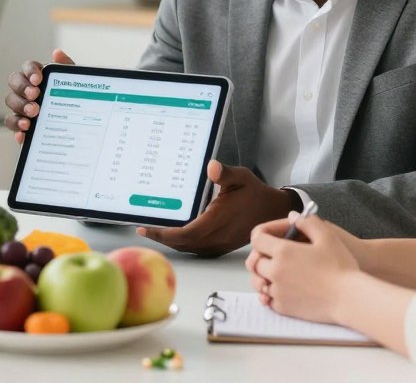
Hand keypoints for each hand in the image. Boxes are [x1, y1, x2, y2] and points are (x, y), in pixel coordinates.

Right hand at [2, 49, 73, 144]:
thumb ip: (67, 68)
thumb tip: (57, 53)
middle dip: (22, 87)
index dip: (30, 71)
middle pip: (14, 81)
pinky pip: (12, 124)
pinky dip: (16, 127)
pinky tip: (24, 132)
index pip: (28, 67)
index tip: (38, 79)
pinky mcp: (20, 125)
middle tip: (35, 95)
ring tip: (34, 115)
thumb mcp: (75, 85)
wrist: (79, 130)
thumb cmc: (75, 102)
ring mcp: (21, 107)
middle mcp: (26, 89)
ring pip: (11, 101)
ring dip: (20, 106)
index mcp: (39, 77)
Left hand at [136, 160, 293, 256]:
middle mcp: (218, 235)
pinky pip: (197, 249)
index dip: (164, 234)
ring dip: (171, 242)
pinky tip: (173, 236)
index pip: (186, 233)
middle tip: (143, 230)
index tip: (147, 228)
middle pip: (183, 243)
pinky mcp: (221, 246)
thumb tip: (212, 167)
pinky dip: (182, 244)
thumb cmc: (254, 192)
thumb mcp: (241, 177)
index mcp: (220, 219)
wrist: (272, 211)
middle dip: (162, 238)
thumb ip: (225, 173)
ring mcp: (220, 243)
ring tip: (154, 232)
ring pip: (189, 248)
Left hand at [245, 213, 358, 323]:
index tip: (270, 236)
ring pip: (258, 281)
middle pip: (255, 261)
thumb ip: (307, 222)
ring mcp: (278, 291)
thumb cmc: (341, 267)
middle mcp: (275, 271)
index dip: (262, 234)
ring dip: (263, 275)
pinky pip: (268, 299)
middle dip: (261, 256)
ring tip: (274, 272)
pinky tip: (281, 288)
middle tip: (272, 254)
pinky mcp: (283, 307)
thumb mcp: (328, 236)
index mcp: (283, 251)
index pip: (257, 239)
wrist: (349, 299)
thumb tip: (293, 217)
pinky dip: (270, 293)